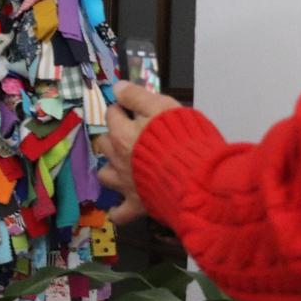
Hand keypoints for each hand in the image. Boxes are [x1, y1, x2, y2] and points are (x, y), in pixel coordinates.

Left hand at [96, 81, 181, 223]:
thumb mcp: (163, 107)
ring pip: (104, 175)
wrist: (198, 177)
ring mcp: (126, 183)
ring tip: (123, 168)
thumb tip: (116, 87)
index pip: (112, 114)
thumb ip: (138, 96)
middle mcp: (118, 158)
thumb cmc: (183, 139)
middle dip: (112, 137)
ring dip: (111, 170)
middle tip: (128, 136)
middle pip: (102, 143)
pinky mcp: (137, 205)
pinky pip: (120, 213)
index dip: (121, 108)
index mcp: (123, 133)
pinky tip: (122, 209)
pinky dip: (119, 211)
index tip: (130, 108)